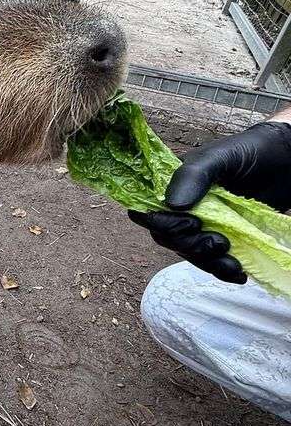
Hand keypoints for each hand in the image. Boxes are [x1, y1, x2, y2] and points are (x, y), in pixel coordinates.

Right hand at [129, 121, 290, 283]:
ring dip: (208, 263)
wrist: (285, 161)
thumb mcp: (219, 157)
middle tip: (220, 242)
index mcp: (172, 186)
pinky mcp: (223, 237)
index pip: (148, 211)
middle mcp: (182, 207)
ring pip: (189, 253)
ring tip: (233, 263)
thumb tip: (172, 204)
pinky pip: (212, 261)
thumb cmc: (249, 152)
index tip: (191, 224)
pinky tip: (238, 273)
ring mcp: (203, 224)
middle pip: (167, 238)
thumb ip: (193, 176)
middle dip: (190, 245)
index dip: (161, 224)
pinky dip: (222, 271)